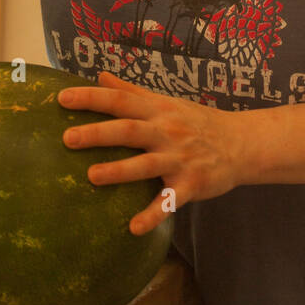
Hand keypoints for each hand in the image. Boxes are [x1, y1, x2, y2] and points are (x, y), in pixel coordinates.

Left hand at [57, 70, 242, 233]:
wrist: (242, 144)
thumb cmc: (197, 122)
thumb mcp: (167, 102)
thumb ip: (132, 92)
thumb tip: (100, 76)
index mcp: (158, 111)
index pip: (121, 101)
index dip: (92, 98)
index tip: (62, 99)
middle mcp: (167, 132)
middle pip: (130, 131)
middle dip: (99, 134)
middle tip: (68, 138)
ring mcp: (180, 159)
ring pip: (146, 165)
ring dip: (119, 170)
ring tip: (92, 176)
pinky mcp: (192, 184)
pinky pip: (170, 201)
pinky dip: (153, 214)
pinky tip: (134, 228)